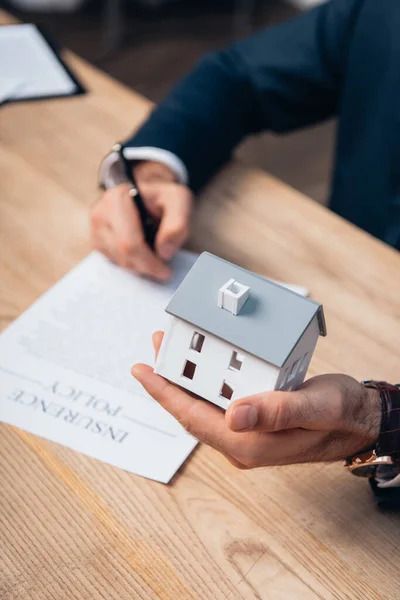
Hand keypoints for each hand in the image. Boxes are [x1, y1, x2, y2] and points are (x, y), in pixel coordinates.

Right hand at [91, 161, 192, 280]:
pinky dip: (132, 264)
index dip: (149, 262)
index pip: (129, 243)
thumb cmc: (163, 198)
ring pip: (118, 262)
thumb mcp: (178, 202)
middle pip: (122, 255)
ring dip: (140, 265)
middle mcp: (100, 214)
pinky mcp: (96, 242)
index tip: (165, 271)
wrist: (149, 196)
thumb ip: (177, 225)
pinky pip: (114, 263)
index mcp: (117, 200)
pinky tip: (143, 254)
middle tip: (163, 268)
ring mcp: (95, 229)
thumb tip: (164, 252)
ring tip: (154, 253)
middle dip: (146, 266)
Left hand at [132, 331, 381, 468]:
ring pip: (203, 405)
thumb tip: (232, 416)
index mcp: (249, 444)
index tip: (141, 370)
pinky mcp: (253, 422)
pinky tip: (203, 363)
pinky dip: (206, 380)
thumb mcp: (314, 407)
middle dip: (169, 381)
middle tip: (157, 346)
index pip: (193, 418)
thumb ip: (275, 411)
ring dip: (185, 378)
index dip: (164, 394)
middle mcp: (242, 443)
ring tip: (172, 348)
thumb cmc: (341, 415)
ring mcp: (246, 434)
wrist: (359, 421)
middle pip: (192, 411)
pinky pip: (219, 402)